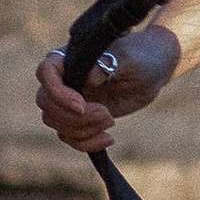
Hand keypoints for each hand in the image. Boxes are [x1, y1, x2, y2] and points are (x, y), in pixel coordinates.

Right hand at [35, 23, 181, 153]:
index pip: (46, 72)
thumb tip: (88, 78)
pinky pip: (70, 137)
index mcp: (70, 57)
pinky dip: (86, 143)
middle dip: (74, 117)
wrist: (153, 69)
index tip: (82, 105)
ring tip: (110, 120)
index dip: (58, 93)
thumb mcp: (130, 59)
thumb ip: (109, 64)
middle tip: (106, 114)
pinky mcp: (81, 118)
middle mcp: (65, 78)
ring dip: (83, 130)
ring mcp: (70, 99)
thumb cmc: (141, 56)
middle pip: (46, 104)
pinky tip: (108, 139)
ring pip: (56, 123)